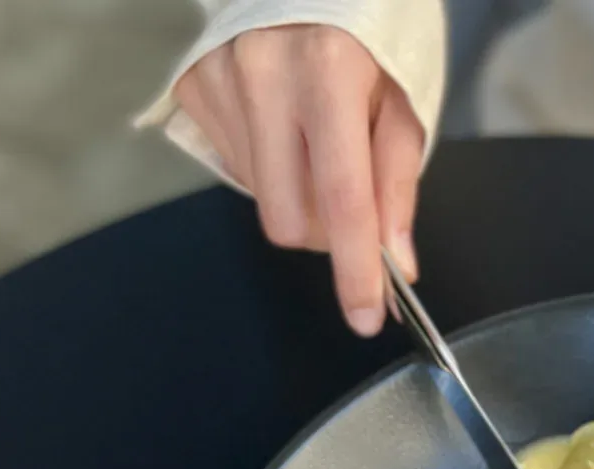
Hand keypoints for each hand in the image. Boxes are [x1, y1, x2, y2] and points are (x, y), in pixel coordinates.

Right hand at [174, 26, 423, 336]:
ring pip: (262, 200)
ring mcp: (220, 81)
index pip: (342, 198)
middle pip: (290, 219)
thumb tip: (394, 260)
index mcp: (327, 71)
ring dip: (296, 192)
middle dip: (326, 231)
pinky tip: (280, 124)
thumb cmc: (361, 29)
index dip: (355, 269)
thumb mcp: (401, 95)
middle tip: (348, 195)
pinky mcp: (192, 86)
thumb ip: (396, 182)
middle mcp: (264, 75)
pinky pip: (234, 168)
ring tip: (312, 138)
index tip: (365, 314)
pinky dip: (266, 164)